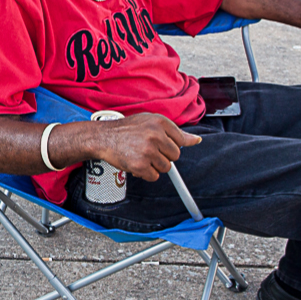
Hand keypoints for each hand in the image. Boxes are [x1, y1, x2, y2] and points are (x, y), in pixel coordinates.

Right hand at [85, 112, 199, 180]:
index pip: (181, 140)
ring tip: (140, 156)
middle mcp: (155, 135)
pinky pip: (154, 176)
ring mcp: (148, 151)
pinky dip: (146, 174)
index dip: (170, 145)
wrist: (103, 137)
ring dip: (154, 166)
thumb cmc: (127, 130)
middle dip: (163, 156)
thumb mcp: (151, 122)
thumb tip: (196, 140)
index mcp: (160, 122)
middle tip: (148, 150)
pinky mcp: (140, 165)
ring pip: (165, 167)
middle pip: (175, 156)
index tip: (161, 146)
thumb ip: (174, 132)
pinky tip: (136, 163)